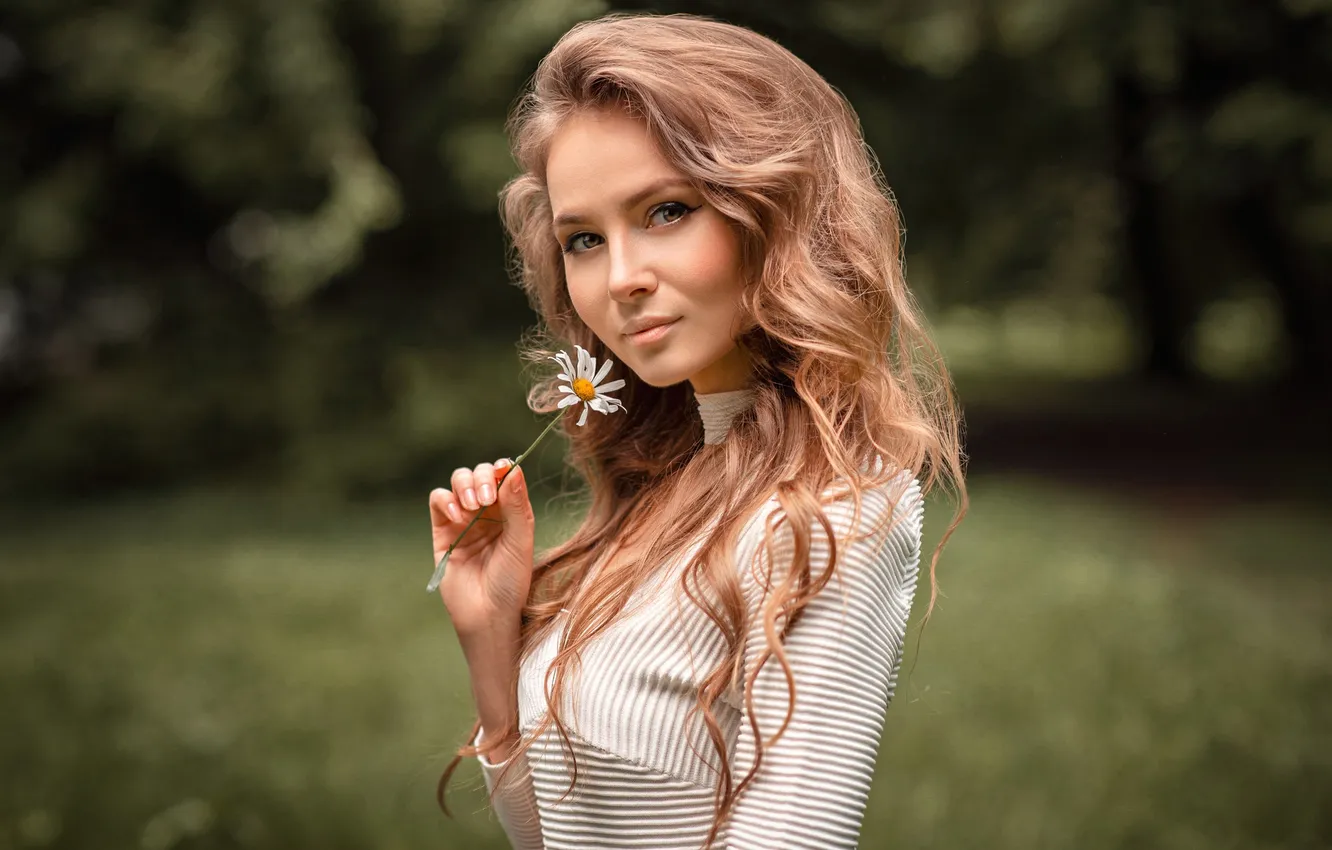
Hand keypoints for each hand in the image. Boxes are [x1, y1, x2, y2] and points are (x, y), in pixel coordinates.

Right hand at [429, 458, 534, 636]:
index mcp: (511, 511)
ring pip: (459, 481)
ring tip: (472, 507)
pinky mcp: (442, 531)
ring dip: (465, 485)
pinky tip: (457, 515)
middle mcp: (488, 512)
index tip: (503, 470)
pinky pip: (438, 501)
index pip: (504, 475)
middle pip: (480, 473)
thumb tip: (512, 469)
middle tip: (486, 500)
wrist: (487, 614)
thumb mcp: (520, 542)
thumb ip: (517, 505)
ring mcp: (464, 520)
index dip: (502, 468)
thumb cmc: (511, 582)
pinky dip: (446, 500)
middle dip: (482, 478)